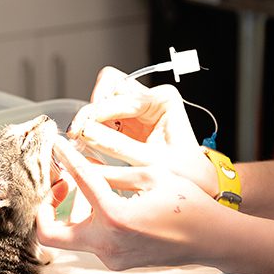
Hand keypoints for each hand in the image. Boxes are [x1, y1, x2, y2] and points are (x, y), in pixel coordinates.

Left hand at [37, 138, 224, 269]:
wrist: (210, 238)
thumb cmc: (188, 203)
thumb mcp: (150, 175)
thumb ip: (111, 172)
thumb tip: (82, 163)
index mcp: (116, 217)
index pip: (79, 181)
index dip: (65, 158)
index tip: (56, 146)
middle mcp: (107, 244)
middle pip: (50, 234)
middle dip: (44, 207)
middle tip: (56, 184)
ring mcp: (111, 258)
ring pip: (70, 238)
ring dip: (69, 212)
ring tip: (84, 188)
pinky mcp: (117, 263)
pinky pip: (91, 241)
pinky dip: (89, 221)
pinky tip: (103, 203)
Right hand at [68, 67, 217, 195]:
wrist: (194, 185)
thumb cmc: (183, 173)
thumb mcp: (151, 161)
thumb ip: (118, 145)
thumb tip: (85, 132)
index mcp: (163, 99)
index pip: (121, 92)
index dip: (98, 110)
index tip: (82, 128)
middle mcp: (150, 99)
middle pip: (109, 87)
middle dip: (92, 109)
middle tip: (78, 133)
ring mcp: (137, 110)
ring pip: (103, 99)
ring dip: (90, 119)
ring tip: (84, 141)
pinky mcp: (127, 123)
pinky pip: (103, 117)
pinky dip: (93, 128)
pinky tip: (90, 145)